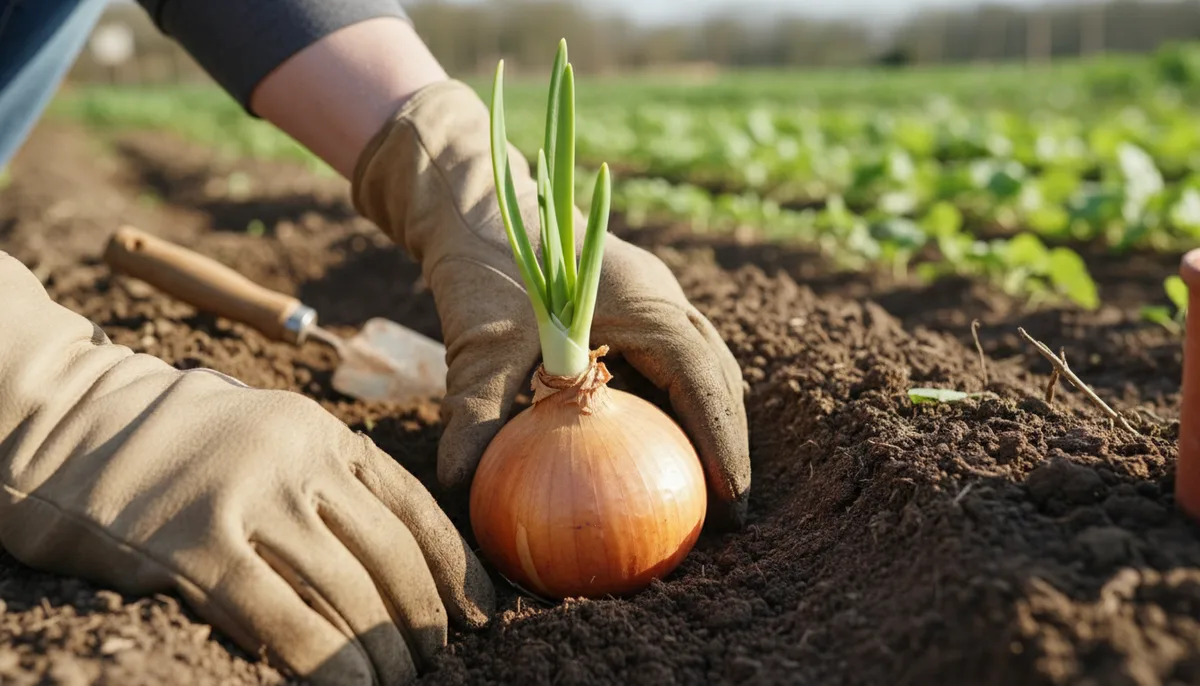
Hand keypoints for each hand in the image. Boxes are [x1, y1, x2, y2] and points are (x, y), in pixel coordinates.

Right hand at [0, 251, 494, 685]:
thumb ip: (334, 482)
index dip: (455, 571)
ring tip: (395, 684)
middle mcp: (298, 460)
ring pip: (345, 592)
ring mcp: (247, 500)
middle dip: (423, 621)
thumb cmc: (186, 446)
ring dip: (380, 653)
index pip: (415, 508)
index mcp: (325, 434)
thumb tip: (404, 562)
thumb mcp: (275, 439)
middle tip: (433, 662)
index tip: (479, 618)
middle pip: (388, 556)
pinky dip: (322, 665)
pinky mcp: (194, 547)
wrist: (75, 425)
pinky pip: (279, 620)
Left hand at [352, 80, 749, 526]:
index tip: (733, 504)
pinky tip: (649, 447)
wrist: (477, 204)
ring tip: (701, 487)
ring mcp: (655, 298)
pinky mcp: (636, 306)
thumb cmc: (482, 267)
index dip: (725, 443)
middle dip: (729, 442)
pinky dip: (676, 405)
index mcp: (647, 304)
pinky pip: (673, 361)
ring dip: (709, 422)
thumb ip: (475, 417)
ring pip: (704, 367)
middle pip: (720, 377)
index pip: (705, 380)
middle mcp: (664, 299)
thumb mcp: (478, 347)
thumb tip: (465, 491)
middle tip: (726, 513)